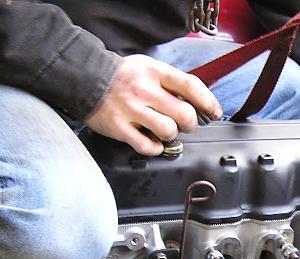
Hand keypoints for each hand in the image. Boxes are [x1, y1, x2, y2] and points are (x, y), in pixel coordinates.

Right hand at [86, 54, 221, 155]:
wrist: (85, 78)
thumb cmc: (124, 76)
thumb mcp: (150, 68)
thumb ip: (172, 83)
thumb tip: (200, 102)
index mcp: (155, 72)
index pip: (191, 86)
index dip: (208, 102)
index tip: (215, 112)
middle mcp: (144, 90)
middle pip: (184, 114)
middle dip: (190, 123)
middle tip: (185, 123)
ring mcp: (131, 110)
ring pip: (168, 130)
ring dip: (172, 135)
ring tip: (164, 130)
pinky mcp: (119, 127)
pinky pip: (147, 146)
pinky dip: (155, 148)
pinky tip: (152, 141)